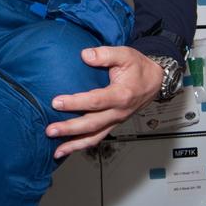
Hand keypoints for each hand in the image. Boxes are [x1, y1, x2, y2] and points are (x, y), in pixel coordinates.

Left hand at [45, 46, 163, 156]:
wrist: (155, 80)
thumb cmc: (139, 67)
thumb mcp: (125, 54)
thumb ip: (105, 54)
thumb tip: (85, 55)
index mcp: (121, 95)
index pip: (95, 101)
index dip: (75, 103)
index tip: (56, 102)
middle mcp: (119, 112)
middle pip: (92, 124)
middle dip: (70, 129)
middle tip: (50, 130)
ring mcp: (116, 121)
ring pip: (95, 137)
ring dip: (74, 145)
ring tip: (57, 152)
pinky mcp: (113, 124)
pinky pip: (97, 138)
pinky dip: (82, 145)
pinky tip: (68, 148)